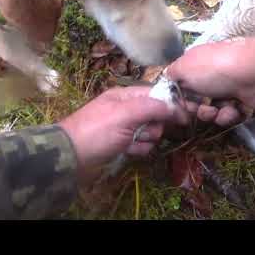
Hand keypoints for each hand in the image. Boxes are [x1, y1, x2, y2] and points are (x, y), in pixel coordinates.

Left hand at [58, 86, 187, 169]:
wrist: (70, 159)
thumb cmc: (97, 131)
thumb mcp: (124, 114)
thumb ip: (151, 107)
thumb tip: (176, 106)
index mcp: (126, 95)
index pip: (156, 95)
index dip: (170, 104)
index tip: (185, 115)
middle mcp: (127, 109)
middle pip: (156, 114)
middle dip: (153, 125)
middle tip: (143, 132)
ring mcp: (125, 127)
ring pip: (150, 131)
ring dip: (145, 139)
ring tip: (131, 143)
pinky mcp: (123, 144)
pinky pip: (142, 145)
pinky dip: (138, 149)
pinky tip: (127, 152)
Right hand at [166, 29, 254, 125]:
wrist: (254, 74)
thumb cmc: (215, 68)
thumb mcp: (184, 66)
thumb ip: (172, 73)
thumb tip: (168, 77)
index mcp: (199, 64)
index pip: (186, 85)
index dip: (183, 98)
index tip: (182, 104)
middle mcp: (214, 75)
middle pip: (199, 101)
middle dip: (199, 109)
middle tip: (203, 108)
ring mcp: (231, 88)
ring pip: (215, 111)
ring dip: (215, 115)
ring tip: (222, 110)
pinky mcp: (246, 101)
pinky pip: (232, 116)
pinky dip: (231, 116)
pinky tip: (235, 110)